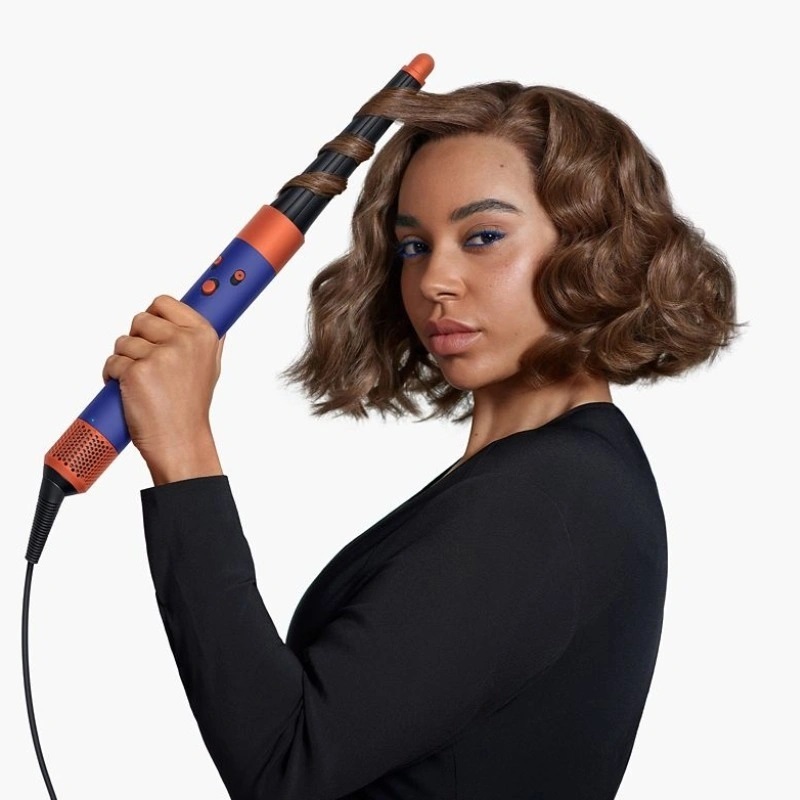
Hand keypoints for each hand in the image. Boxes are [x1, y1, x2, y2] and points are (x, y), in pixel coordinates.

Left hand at [103, 295, 224, 485]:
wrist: (181, 441)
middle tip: (150, 364)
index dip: (155, 315)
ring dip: (125, 361)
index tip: (155, 320)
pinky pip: (112, 362)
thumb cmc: (191, 408)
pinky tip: (131, 391)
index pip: (164, 302)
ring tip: (143, 382)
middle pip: (140, 319)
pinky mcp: (137, 371)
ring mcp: (161, 355)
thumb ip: (205, 339)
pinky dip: (114, 377)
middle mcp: (184, 341)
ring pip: (123, 342)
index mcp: (203, 335)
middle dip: (138, 340)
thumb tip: (211, 312)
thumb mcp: (210, 368)